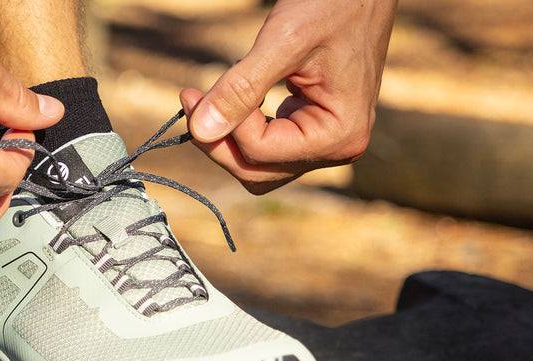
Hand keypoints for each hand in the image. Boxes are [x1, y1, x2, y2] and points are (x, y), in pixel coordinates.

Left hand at [179, 0, 396, 193]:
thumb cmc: (332, 6)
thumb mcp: (281, 42)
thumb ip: (241, 88)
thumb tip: (200, 131)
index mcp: (340, 134)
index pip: (261, 153)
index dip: (224, 126)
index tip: (195, 91)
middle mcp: (339, 148)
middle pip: (258, 171)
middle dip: (219, 140)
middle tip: (191, 99)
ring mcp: (327, 141)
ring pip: (260, 164)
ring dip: (229, 136)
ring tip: (208, 96)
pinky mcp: (314, 127)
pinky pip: (269, 144)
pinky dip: (243, 127)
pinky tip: (234, 96)